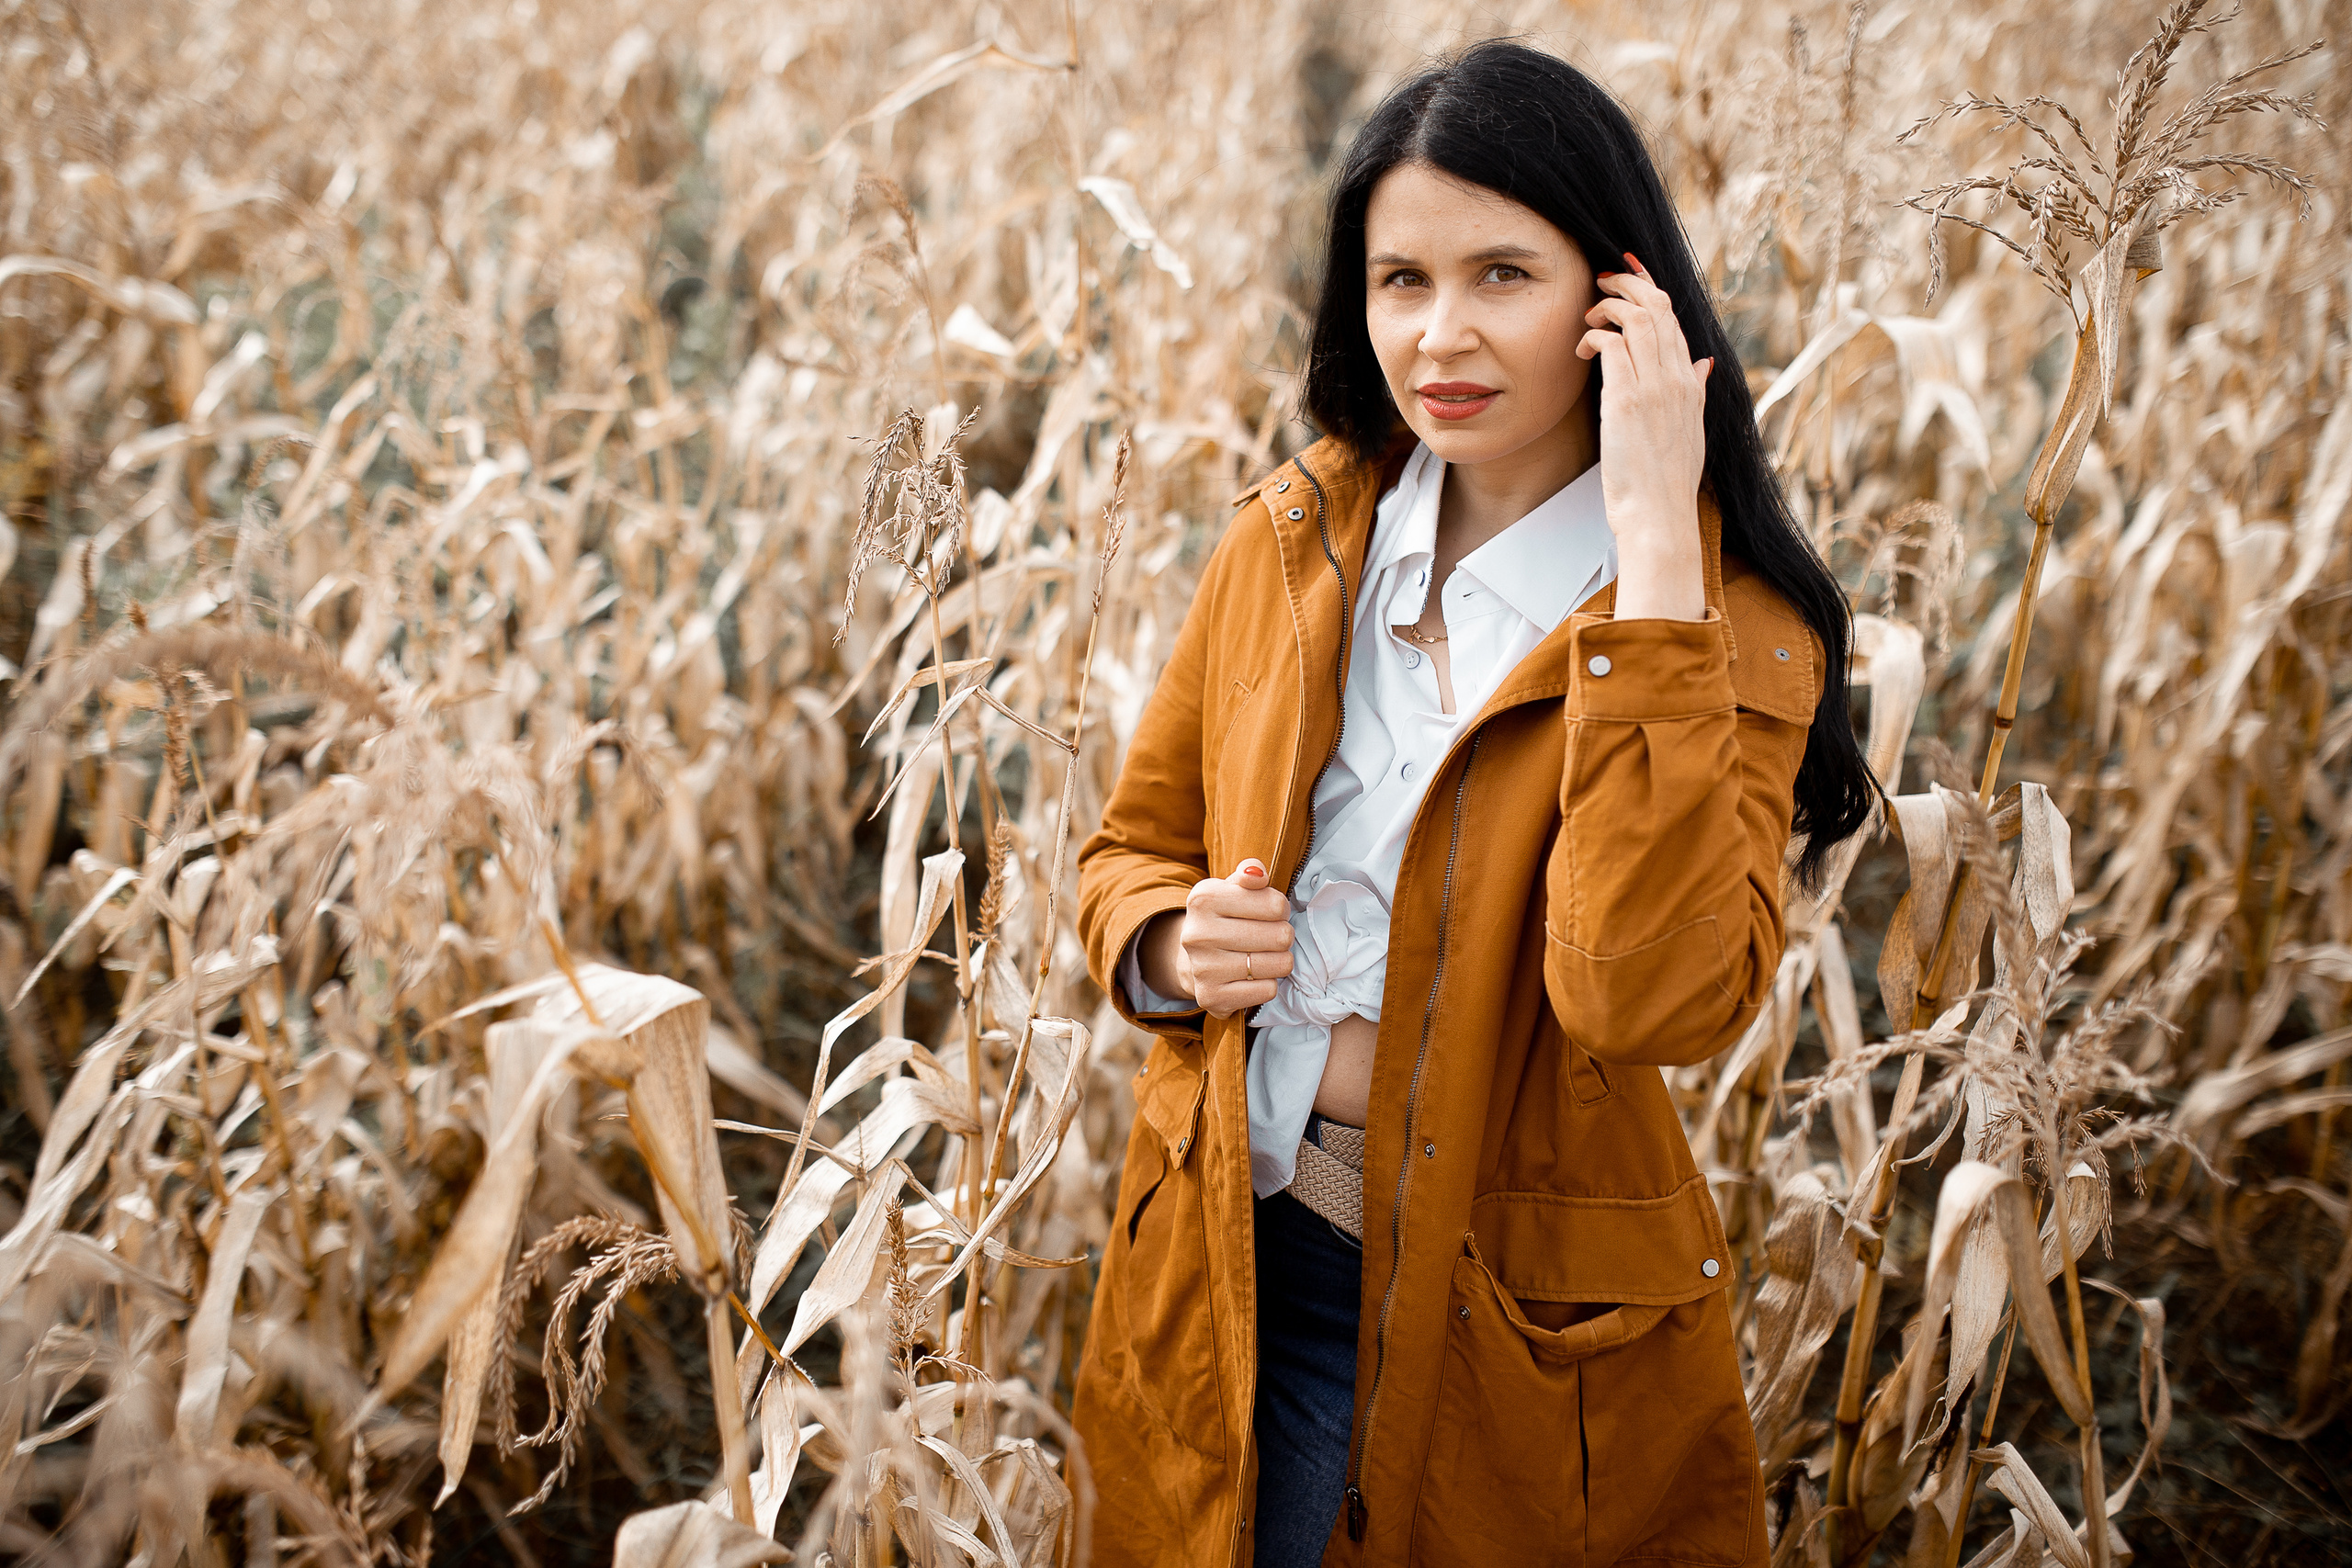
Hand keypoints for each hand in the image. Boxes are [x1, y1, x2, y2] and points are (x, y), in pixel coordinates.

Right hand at [1137, 858, 1294, 1018]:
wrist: (1195, 960)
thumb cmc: (1224, 919)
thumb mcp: (1233, 888)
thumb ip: (1249, 873)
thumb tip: (1257, 873)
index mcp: (1204, 898)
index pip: (1275, 904)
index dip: (1281, 909)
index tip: (1270, 913)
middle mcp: (1198, 933)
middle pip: (1280, 935)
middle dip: (1283, 936)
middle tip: (1271, 937)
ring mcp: (1203, 968)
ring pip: (1278, 964)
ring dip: (1279, 961)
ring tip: (1265, 955)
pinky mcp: (1212, 997)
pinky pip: (1267, 990)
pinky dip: (1267, 984)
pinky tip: (1253, 976)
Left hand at [1577, 252, 1710, 620]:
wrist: (1659, 516)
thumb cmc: (1667, 482)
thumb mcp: (1690, 431)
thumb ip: (1695, 392)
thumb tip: (1705, 365)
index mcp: (1691, 384)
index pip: (1675, 321)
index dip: (1652, 291)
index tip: (1632, 275)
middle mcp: (1677, 378)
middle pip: (1658, 308)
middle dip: (1629, 284)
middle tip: (1604, 279)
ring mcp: (1654, 387)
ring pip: (1637, 318)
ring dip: (1608, 305)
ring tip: (1589, 311)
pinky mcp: (1627, 400)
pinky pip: (1611, 344)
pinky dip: (1593, 335)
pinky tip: (1582, 347)